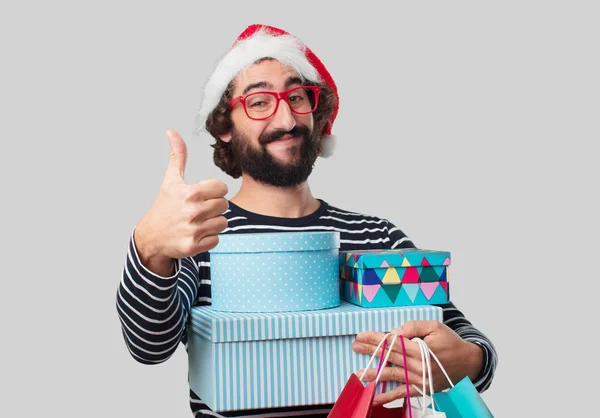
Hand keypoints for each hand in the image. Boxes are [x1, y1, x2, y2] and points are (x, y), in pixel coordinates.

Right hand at [134, 130, 228, 273]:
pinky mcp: (194, 246)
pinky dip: (209, 238)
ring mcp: (193, 230)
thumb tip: (171, 131)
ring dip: (213, 222)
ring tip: (198, 221)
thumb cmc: (164, 205)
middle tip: (200, 209)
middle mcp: (192, 211)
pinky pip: (217, 239)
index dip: (214, 191)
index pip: (222, 188)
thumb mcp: (170, 180)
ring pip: (223, 223)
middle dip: (214, 207)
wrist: (151, 236)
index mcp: (189, 193)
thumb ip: (177, 156)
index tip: (202, 194)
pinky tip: (196, 233)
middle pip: (224, 205)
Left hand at [352, 321, 482, 405]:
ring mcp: (419, 380)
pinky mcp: (421, 388)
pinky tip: (374, 398)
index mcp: (421, 350)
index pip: (394, 343)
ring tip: (358, 373)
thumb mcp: (434, 326)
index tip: (362, 335)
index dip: (376, 339)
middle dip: (371, 351)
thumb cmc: (451, 342)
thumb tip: (395, 332)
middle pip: (390, 357)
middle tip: (355, 346)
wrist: (469, 363)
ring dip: (374, 374)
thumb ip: (413, 326)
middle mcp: (419, 367)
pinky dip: (387, 397)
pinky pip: (402, 393)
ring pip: (392, 376)